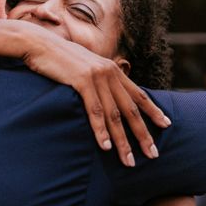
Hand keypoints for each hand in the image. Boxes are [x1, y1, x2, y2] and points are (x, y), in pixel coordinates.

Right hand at [23, 30, 169, 166]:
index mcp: (112, 69)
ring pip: (114, 115)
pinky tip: (106, 147)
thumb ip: (98, 79)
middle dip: (143, 134)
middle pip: (131, 110)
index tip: (167, 125)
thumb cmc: (58, 58)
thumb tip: (104, 95)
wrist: (39, 44)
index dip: (153, 110)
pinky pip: (94, 111)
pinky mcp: (82, 81)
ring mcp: (97, 77)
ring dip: (122, 141)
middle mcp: (109, 73)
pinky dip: (101, 131)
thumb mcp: (84, 66)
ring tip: (129, 161)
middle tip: (153, 154)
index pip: (139, 94)